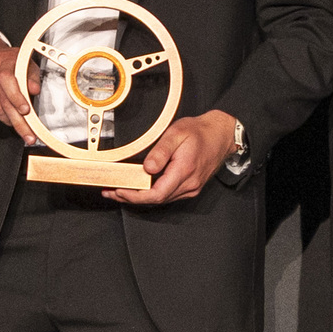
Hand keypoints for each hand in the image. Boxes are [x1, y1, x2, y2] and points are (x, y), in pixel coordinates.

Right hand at [0, 37, 37, 143]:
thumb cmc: (6, 60)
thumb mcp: (23, 62)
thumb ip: (31, 76)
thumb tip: (34, 89)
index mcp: (5, 59)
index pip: (7, 79)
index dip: (17, 97)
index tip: (26, 110)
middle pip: (3, 100)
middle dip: (18, 121)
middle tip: (29, 134)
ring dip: (8, 120)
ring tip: (16, 121)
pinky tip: (0, 113)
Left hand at [103, 110, 238, 206]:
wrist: (221, 134)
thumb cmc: (199, 132)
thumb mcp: (177, 133)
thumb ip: (161, 151)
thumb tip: (147, 168)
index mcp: (184, 171)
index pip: (157, 194)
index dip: (136, 196)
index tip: (120, 191)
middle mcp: (189, 184)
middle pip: (156, 199)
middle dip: (132, 198)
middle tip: (111, 192)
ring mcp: (191, 188)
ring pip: (162, 199)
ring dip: (140, 197)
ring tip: (120, 190)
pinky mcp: (190, 187)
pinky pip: (168, 194)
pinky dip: (152, 193)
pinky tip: (140, 188)